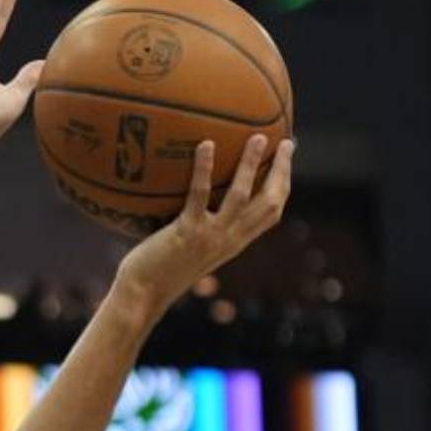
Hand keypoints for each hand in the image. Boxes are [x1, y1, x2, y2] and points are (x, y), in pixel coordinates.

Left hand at [116, 135, 296, 311]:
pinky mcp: (187, 232)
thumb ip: (203, 228)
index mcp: (235, 241)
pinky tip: (205, 145)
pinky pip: (200, 195)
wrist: (143, 293)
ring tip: (256, 137)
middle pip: (269, 202)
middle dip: (281, 171)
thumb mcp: (192, 248)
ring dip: (252, 165)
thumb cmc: (160, 268)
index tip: (286, 159)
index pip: (271, 212)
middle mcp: (230, 239)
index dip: (282, 185)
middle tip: (285, 142)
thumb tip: (198, 199)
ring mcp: (211, 236)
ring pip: (241, 195)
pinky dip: (204, 169)